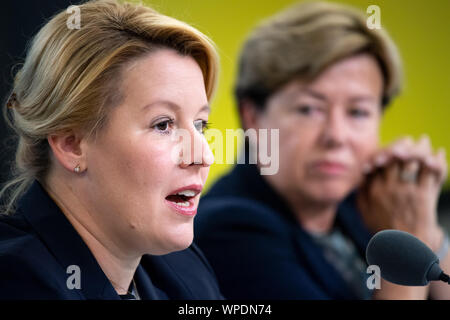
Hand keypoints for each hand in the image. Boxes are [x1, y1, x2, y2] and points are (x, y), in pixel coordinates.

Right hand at [357, 135, 446, 250]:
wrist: (402, 250)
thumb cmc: (383, 230)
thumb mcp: (364, 212)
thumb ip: (361, 192)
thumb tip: (362, 173)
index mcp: (373, 189)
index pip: (377, 161)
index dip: (384, 150)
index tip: (390, 149)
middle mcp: (388, 187)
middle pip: (395, 156)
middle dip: (403, 144)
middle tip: (409, 140)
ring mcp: (406, 191)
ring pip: (414, 160)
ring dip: (421, 148)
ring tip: (424, 141)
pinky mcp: (423, 197)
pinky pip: (431, 173)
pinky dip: (437, 161)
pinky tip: (439, 154)